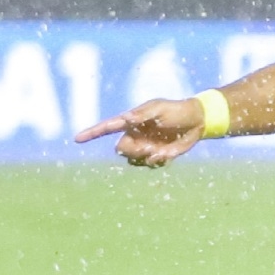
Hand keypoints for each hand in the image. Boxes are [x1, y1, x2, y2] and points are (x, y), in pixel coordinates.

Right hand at [75, 97, 206, 165]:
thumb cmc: (176, 110)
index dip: (92, 133)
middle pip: (120, 149)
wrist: (196, 122)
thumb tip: (125, 118)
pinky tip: (168, 154)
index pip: (107, 127)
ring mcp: (144, 146)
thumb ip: (142, 114)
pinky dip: (157, 162)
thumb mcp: (159, 109)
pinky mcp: (156, 155)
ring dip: (145, 158)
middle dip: (132, 151)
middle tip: (148, 148)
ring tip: (160, 150)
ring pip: (133, 160)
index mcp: (131, 122)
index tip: (78, 138)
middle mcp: (134, 135)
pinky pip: (149, 165)